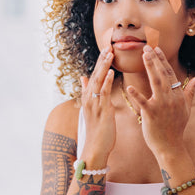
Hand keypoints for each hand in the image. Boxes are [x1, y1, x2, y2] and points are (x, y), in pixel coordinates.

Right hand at [79, 45, 115, 166]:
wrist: (95, 147)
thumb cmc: (97, 129)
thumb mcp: (91, 109)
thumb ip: (87, 91)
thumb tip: (83, 77)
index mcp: (88, 97)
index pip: (93, 76)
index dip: (99, 63)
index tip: (105, 50)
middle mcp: (89, 98)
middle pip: (95, 75)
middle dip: (101, 61)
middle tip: (108, 46)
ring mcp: (94, 104)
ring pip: (98, 81)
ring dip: (104, 67)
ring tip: (109, 54)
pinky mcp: (102, 111)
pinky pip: (104, 93)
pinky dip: (107, 82)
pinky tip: (112, 72)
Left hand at [127, 45, 194, 156]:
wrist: (170, 146)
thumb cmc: (176, 127)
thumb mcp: (186, 109)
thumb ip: (189, 92)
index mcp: (177, 95)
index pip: (169, 73)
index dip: (162, 60)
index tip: (156, 48)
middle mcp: (171, 98)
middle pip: (163, 74)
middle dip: (155, 59)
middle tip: (146, 46)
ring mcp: (162, 106)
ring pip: (156, 82)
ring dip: (150, 67)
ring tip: (143, 55)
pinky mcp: (151, 115)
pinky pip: (143, 102)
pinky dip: (136, 95)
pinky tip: (129, 87)